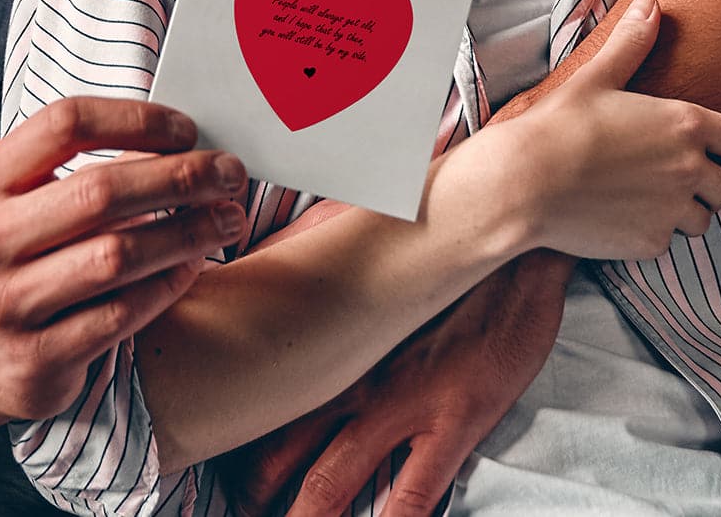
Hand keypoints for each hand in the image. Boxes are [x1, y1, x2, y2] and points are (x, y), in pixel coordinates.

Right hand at [0, 96, 246, 423]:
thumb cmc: (23, 256)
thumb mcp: (33, 200)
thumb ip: (95, 166)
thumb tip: (187, 143)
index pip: (65, 124)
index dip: (136, 119)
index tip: (188, 130)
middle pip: (99, 191)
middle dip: (179, 177)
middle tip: (229, 173)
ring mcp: (6, 304)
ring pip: (116, 256)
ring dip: (187, 233)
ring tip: (229, 219)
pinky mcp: (35, 359)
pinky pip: (121, 314)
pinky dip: (167, 285)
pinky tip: (193, 265)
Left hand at [219, 251, 574, 516]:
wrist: (508, 239)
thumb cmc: (435, 232)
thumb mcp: (357, 232)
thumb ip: (307, 249)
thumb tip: (265, 255)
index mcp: (330, 336)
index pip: (263, 395)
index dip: (232, 432)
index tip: (213, 451)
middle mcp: (354, 376)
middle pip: (281, 450)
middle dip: (253, 489)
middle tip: (239, 507)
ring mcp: (403, 403)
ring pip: (331, 481)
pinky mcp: (454, 420)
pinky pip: (411, 495)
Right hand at [501, 0, 720, 259]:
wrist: (526, 181)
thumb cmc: (561, 123)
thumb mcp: (597, 77)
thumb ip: (632, 43)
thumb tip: (649, 3)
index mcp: (685, 123)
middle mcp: (690, 169)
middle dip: (708, 184)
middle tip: (672, 175)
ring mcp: (673, 210)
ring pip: (700, 220)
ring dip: (684, 211)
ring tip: (646, 197)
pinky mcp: (652, 242)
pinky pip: (667, 241)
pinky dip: (652, 232)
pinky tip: (621, 216)